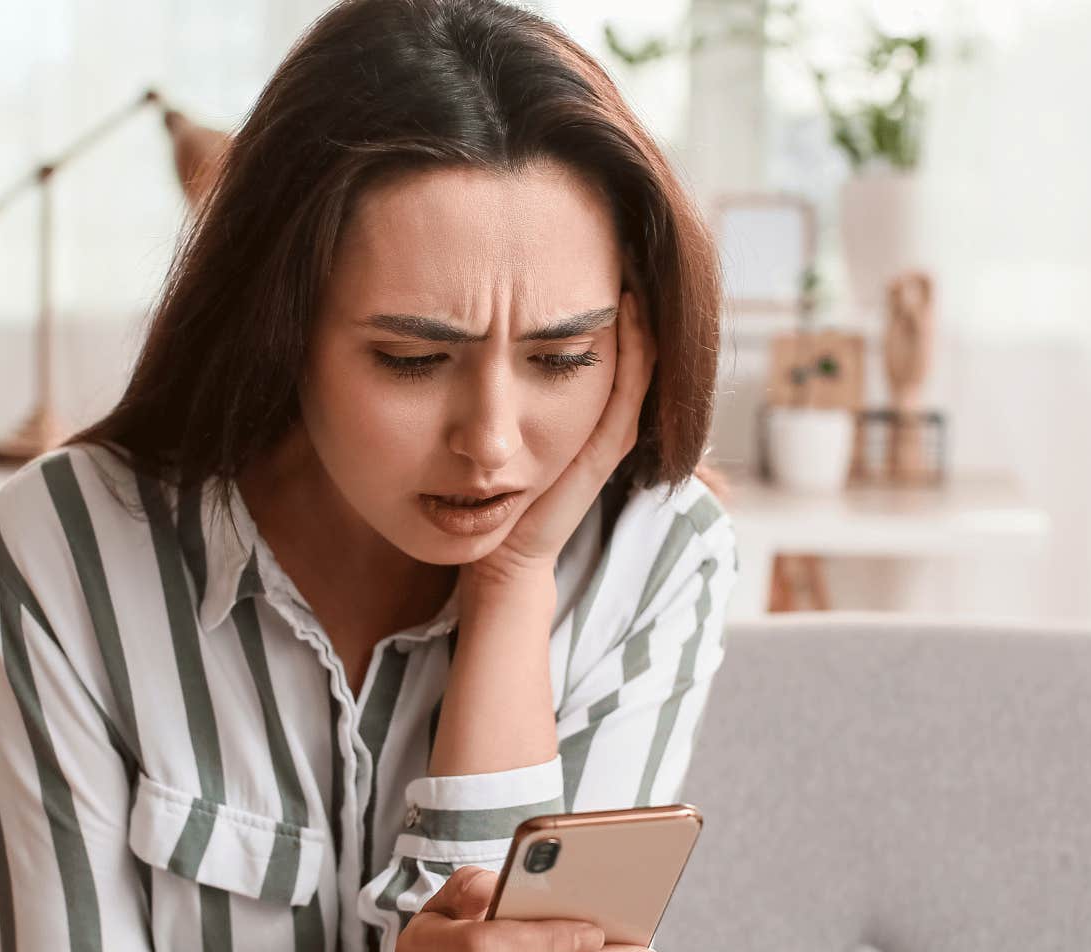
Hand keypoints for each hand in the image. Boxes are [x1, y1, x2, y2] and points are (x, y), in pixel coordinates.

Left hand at [464, 289, 655, 591]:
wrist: (494, 559)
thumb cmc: (479, 501)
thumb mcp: (480, 430)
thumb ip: (479, 394)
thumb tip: (453, 334)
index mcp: (568, 418)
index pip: (592, 351)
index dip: (592, 307)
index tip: (587, 260)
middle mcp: (591, 425)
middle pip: (622, 356)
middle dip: (623, 306)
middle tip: (621, 252)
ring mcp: (599, 438)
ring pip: (633, 369)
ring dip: (637, 321)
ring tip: (632, 271)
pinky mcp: (599, 453)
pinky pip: (626, 394)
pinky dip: (634, 353)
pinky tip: (630, 312)